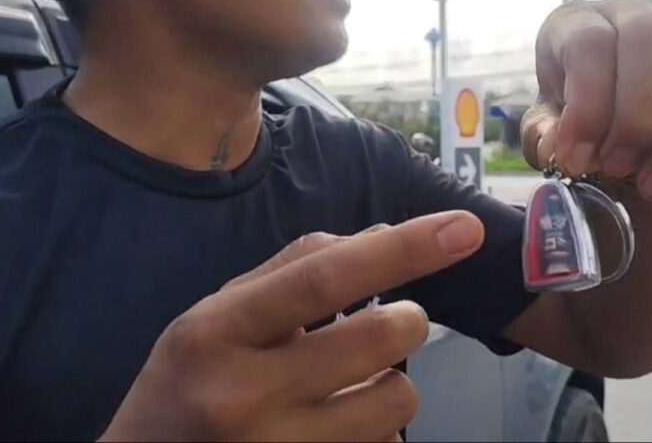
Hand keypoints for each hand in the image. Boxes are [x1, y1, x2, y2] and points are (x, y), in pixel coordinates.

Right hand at [99, 211, 484, 441]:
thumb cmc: (187, 384)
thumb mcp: (215, 317)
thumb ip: (291, 271)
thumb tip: (381, 236)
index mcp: (216, 333)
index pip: (324, 279)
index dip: (403, 249)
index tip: (463, 228)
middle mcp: (243, 396)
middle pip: (380, 338)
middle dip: (411, 319)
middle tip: (397, 321)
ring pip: (398, 400)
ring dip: (394, 383)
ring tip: (353, 385)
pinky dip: (378, 429)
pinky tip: (336, 427)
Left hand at [522, 0, 651, 203]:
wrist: (614, 135)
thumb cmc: (572, 123)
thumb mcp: (545, 130)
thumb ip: (544, 137)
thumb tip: (561, 146)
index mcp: (579, 21)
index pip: (590, 43)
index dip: (587, 105)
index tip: (577, 161)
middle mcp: (635, 14)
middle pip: (650, 42)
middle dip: (637, 119)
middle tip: (619, 170)